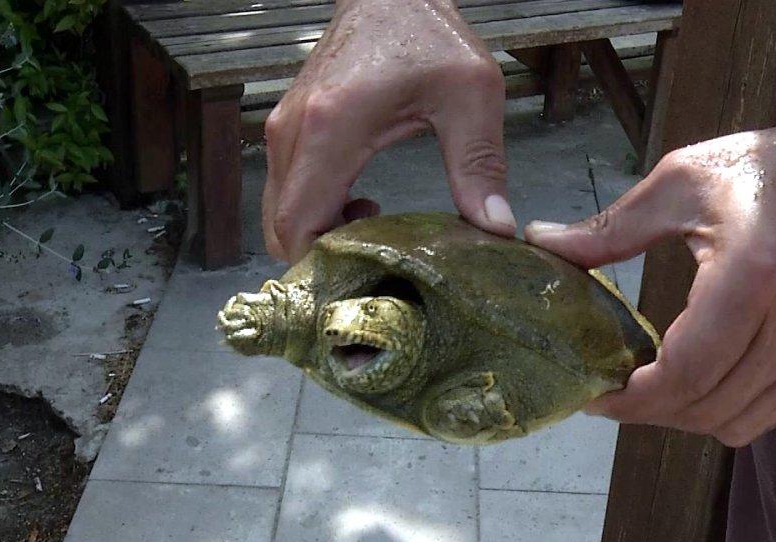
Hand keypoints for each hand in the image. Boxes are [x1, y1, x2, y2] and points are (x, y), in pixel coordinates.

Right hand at [262, 0, 514, 260]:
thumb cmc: (428, 35)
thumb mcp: (471, 96)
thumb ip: (480, 164)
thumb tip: (496, 228)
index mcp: (331, 129)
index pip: (299, 225)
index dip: (325, 264)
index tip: (368, 273)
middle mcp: (294, 133)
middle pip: (280, 228)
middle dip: (323, 257)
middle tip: (376, 258)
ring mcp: (283, 130)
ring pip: (279, 213)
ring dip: (318, 234)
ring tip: (373, 226)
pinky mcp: (287, 128)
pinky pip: (285, 190)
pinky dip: (312, 212)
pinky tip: (359, 203)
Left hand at [525, 121, 775, 446]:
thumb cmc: (772, 168)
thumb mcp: (682, 180)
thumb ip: (612, 226)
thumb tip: (542, 244)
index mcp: (751, 278)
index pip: (684, 372)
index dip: (631, 398)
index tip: (592, 393)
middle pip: (705, 407)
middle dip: (646, 412)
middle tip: (606, 392)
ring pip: (734, 422)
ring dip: (682, 418)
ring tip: (645, 390)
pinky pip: (765, 415)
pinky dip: (721, 414)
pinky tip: (692, 386)